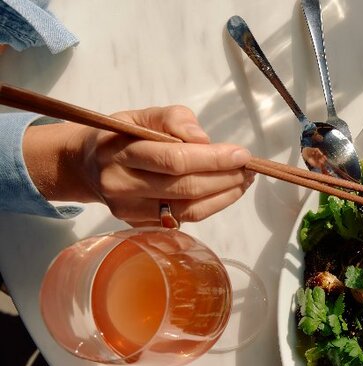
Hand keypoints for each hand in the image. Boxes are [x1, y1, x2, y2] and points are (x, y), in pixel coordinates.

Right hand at [23, 105, 253, 224]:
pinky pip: (183, 219)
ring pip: (188, 209)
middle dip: (225, 178)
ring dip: (224, 196)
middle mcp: (122, 184)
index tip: (242, 154)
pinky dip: (211, 207)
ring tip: (244, 181)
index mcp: (120, 151)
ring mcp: (129, 210)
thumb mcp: (141, 115)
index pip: (174, 159)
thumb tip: (204, 139)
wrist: (85, 167)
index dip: (213, 159)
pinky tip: (226, 193)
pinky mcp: (138, 225)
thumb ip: (174, 119)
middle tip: (250, 169)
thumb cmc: (121, 136)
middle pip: (185, 187)